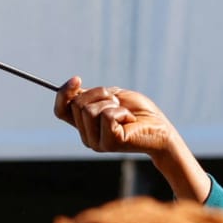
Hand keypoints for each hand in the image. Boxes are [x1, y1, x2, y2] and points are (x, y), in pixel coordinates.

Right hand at [53, 78, 183, 156]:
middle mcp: (86, 136)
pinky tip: (130, 120)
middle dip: (100, 94)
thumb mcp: (112, 97)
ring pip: (89, 109)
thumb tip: (73, 88)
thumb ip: (91, 95)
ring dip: (111, 103)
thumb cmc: (139, 112)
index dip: (64, 93)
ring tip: (125, 113)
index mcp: (85, 125)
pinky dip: (121, 111)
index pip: (61, 110)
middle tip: (119, 103)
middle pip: (78, 104)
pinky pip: (106, 115)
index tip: (77, 79)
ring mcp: (96, 142)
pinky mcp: (109, 143)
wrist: (161, 129)